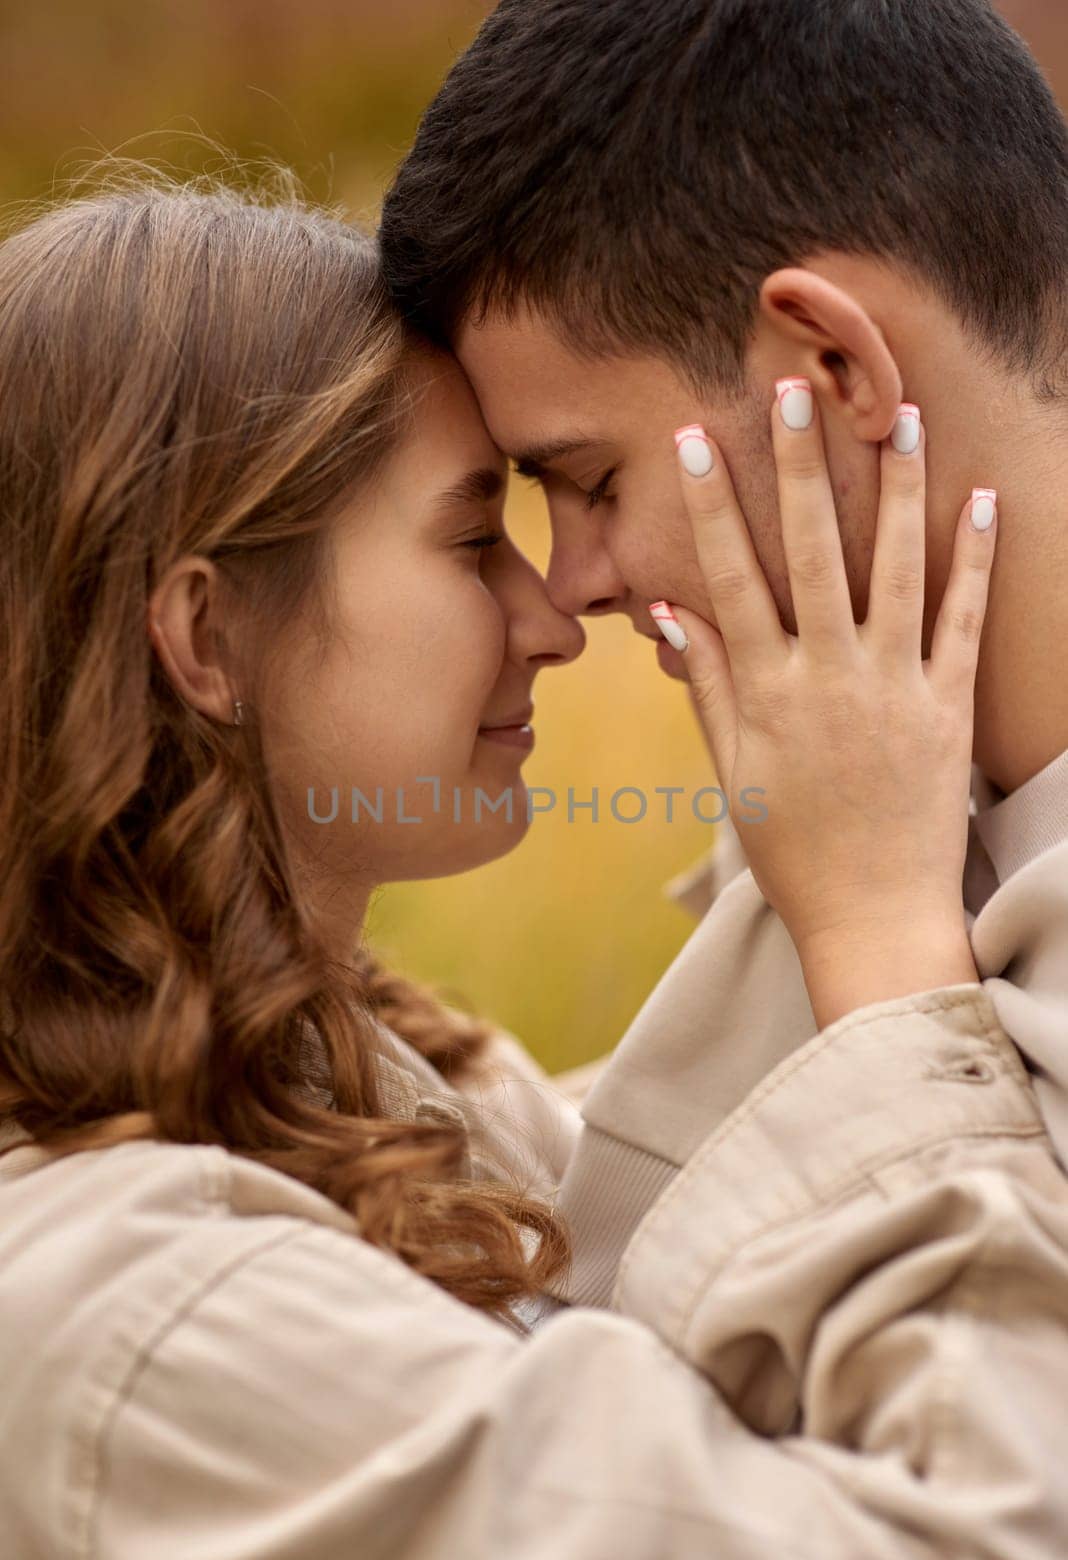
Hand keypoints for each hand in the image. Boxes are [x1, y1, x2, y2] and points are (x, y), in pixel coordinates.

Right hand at [652, 387, 996, 1026]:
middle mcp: (830, 677)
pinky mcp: (949, 708)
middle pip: (810, 553)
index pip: (730, 579)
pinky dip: (975, 559)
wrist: (874, 919)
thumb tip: (670, 614)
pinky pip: (963, 621)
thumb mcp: (732, 773)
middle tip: (791, 390)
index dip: (710, 506)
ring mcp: (895, 688)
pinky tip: (981, 498)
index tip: (695, 441)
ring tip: (899, 415)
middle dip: (798, 466)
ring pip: (895, 569)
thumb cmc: (792, 851)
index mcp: (769, 692)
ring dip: (896, 488)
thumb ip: (707, 687)